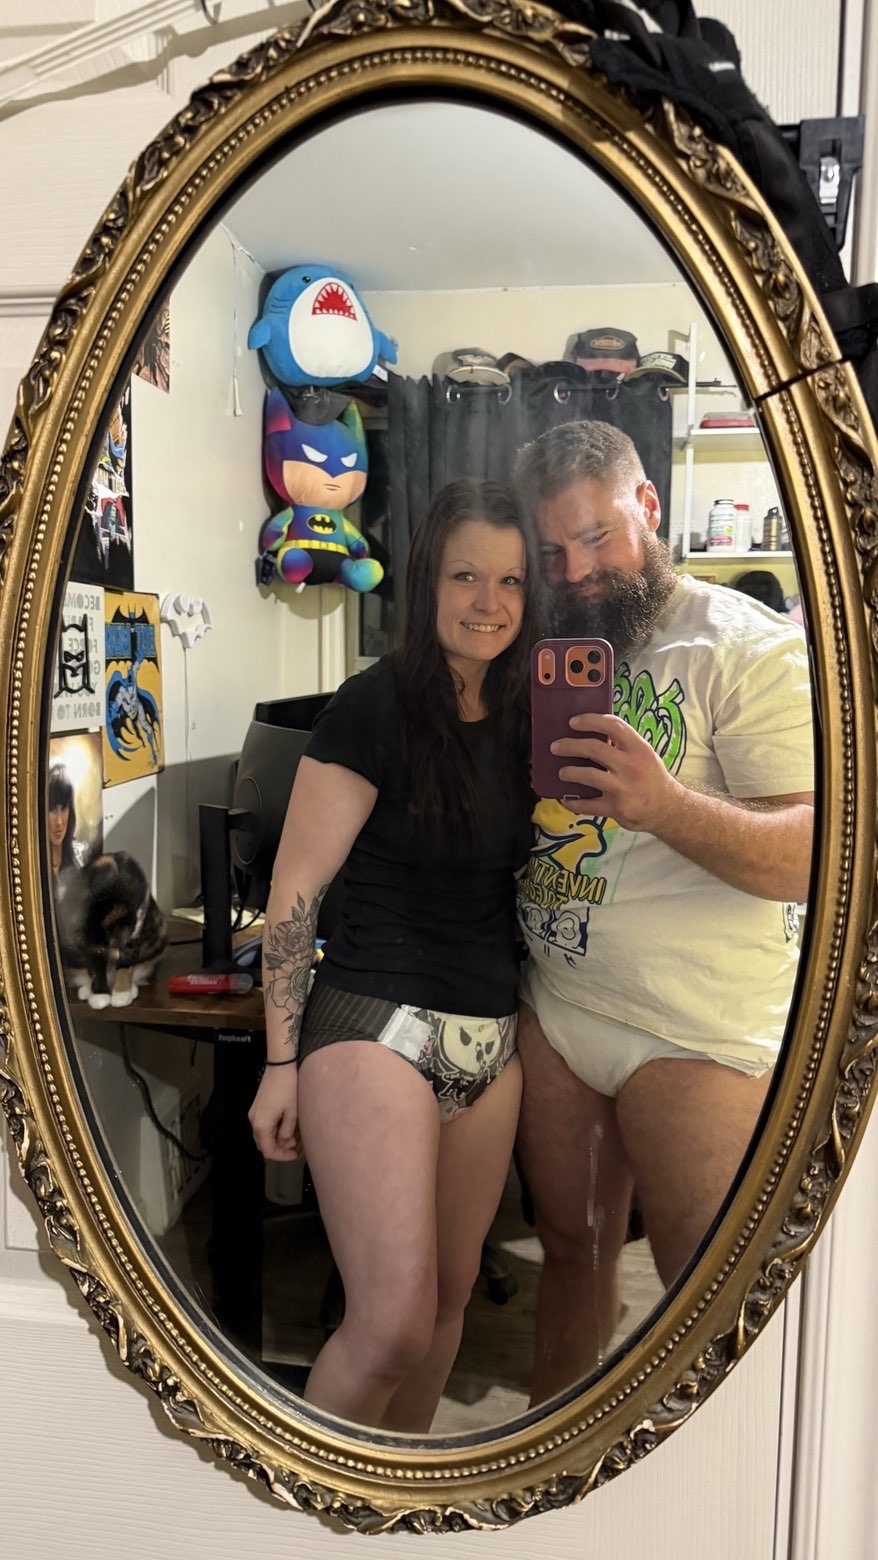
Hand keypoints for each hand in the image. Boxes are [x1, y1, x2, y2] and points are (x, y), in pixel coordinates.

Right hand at [248, 1063, 301, 1161]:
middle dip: (278, 1148)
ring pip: (262, 1135)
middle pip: (263, 1144)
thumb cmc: (288, 1088)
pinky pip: (263, 1125)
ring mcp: (254, 1113)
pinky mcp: (257, 1106)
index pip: (268, 1150)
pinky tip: (285, 1125)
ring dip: (275, 1139)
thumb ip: (287, 1131)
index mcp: (261, 1125)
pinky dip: (272, 1130)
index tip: (294, 1155)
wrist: (280, 1065)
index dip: (281, 1156)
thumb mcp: (292, 1113)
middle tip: (294, 1145)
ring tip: (292, 1135)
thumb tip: (284, 1142)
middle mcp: (254, 1121)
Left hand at [551, 712, 677, 833]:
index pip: (613, 726)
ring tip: (562, 772)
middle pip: (594, 749)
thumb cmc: (651, 777)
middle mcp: (631, 766)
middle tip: (556, 747)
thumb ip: (623, 744)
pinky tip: (566, 799)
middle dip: (570, 746)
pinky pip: (587, 805)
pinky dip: (573, 802)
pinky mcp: (616, 809)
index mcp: (639, 749)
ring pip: (588, 775)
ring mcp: (623, 789)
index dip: (590, 721)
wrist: (668, 808)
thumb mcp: (644, 755)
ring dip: (569, 772)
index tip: (573, 722)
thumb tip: (591, 732)